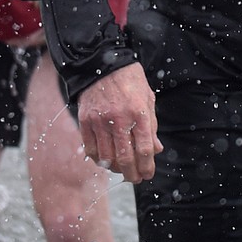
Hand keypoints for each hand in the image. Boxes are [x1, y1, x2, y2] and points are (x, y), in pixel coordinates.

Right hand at [76, 63, 161, 183]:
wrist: (102, 62)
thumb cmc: (129, 81)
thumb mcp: (147, 99)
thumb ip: (151, 126)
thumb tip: (155, 150)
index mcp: (138, 113)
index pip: (145, 149)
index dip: (147, 167)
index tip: (147, 174)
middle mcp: (119, 119)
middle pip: (126, 158)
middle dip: (132, 174)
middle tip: (134, 179)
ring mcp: (100, 121)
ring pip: (107, 157)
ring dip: (115, 169)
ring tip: (120, 170)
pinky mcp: (85, 120)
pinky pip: (90, 148)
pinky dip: (98, 159)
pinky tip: (104, 159)